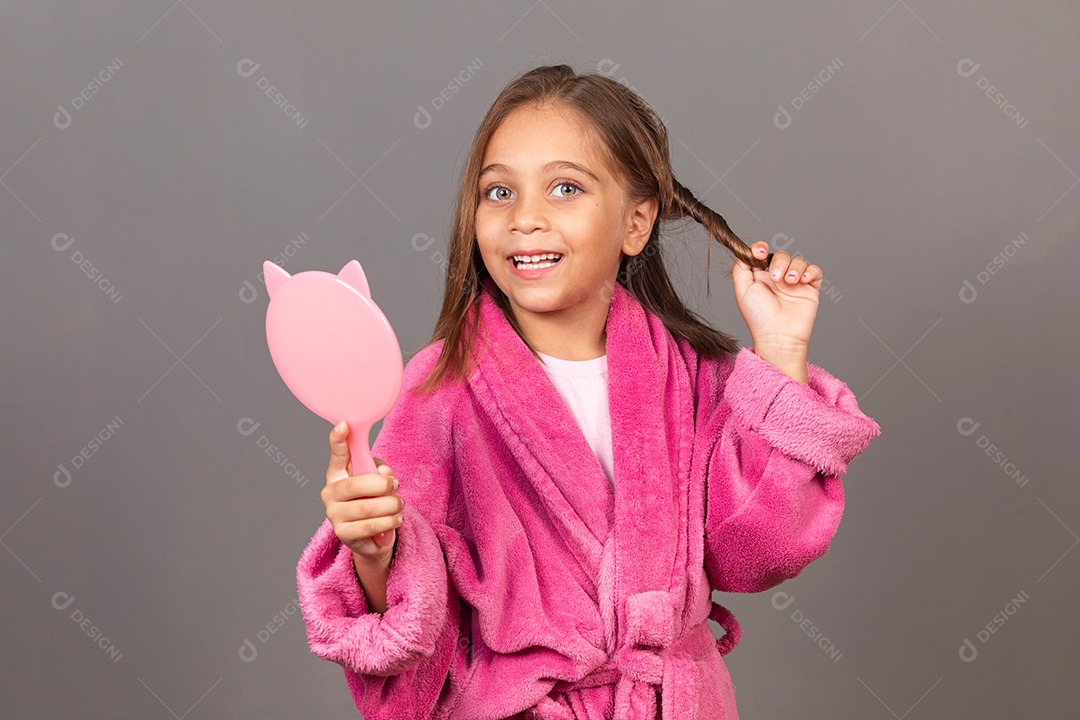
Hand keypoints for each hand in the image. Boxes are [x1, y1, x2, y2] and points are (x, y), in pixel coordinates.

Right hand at [322, 421, 402, 563]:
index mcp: (337, 474)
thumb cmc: (372, 500)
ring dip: (390, 505)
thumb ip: (380, 471)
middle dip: (382, 485)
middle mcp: (330, 493)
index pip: (337, 455)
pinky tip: (396, 518)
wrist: (370, 536)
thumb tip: (383, 473)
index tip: (343, 425)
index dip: (338, 440)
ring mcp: (334, 515)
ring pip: (367, 507)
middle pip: (355, 485)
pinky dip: (389, 521)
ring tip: (399, 504)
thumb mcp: (378, 481)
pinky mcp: (344, 534)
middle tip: (396, 485)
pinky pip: (371, 525)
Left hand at [732, 242, 820, 357]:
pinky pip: (815, 271)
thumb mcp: (742, 290)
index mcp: (760, 276)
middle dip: (779, 262)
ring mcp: (794, 282)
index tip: (760, 253)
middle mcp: (777, 277)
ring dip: (794, 267)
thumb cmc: (758, 316)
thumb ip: (740, 268)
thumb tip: (743, 252)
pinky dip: (810, 271)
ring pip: (798, 260)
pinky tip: (802, 281)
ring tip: (789, 282)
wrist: (778, 335)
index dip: (761, 248)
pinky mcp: (810, 288)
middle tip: (775, 278)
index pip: (762, 253)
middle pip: (781, 255)